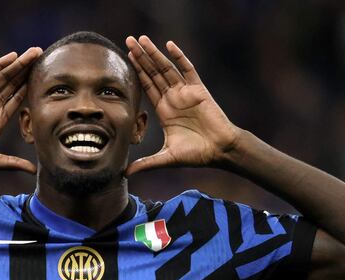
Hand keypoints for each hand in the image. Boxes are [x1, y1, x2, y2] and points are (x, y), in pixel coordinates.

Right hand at [0, 47, 41, 172]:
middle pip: (14, 83)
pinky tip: (14, 56)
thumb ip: (13, 163)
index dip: (30, 89)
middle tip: (43, 57)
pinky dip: (1, 64)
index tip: (45, 80)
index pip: (18, 100)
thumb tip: (34, 171)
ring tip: (34, 52)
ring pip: (5, 76)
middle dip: (28, 71)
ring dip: (19, 64)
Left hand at [124, 36, 239, 174]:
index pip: (147, 86)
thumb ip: (146, 163)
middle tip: (127, 41)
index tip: (125, 59)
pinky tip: (169, 45)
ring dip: (154, 54)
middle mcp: (173, 98)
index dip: (137, 73)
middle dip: (141, 57)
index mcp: (164, 110)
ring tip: (141, 39)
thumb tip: (124, 174)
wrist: (219, 151)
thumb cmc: (196, 154)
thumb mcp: (166, 158)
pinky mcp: (199, 89)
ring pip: (166, 68)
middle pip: (153, 73)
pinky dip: (179, 57)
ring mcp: (185, 92)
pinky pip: (188, 69)